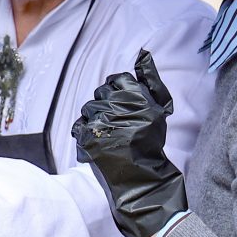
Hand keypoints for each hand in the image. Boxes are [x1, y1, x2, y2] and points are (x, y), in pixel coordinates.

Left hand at [73, 48, 185, 236]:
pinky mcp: (86, 139)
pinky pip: (78, 125)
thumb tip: (142, 53)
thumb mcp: (158, 109)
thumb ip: (150, 79)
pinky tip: (98, 142)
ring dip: (96, 119)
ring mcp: (100, 123)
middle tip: (118, 124)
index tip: (125, 106)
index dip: (119, 92)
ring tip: (109, 134)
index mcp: (135, 97)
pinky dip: (85, 133)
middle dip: (107, 104)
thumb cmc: (152, 145)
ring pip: (88, 108)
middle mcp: (117, 106)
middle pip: (100, 92)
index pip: (116, 79)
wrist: (143, 183)